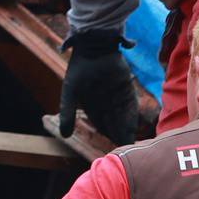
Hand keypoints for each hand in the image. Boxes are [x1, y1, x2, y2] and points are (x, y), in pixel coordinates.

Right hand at [59, 28, 139, 144]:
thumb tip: (65, 135)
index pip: (101, 125)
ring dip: (127, 130)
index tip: (111, 151)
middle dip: (119, 136)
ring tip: (131, 144)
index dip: (106, 135)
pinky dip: (132, 117)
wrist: (93, 47)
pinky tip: (134, 128)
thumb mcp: (69, 92)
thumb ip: (67, 113)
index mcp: (92, 104)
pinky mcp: (126, 87)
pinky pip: (131, 105)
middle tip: (125, 151)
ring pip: (123, 117)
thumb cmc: (79, 68)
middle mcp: (105, 101)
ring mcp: (117, 95)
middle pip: (114, 123)